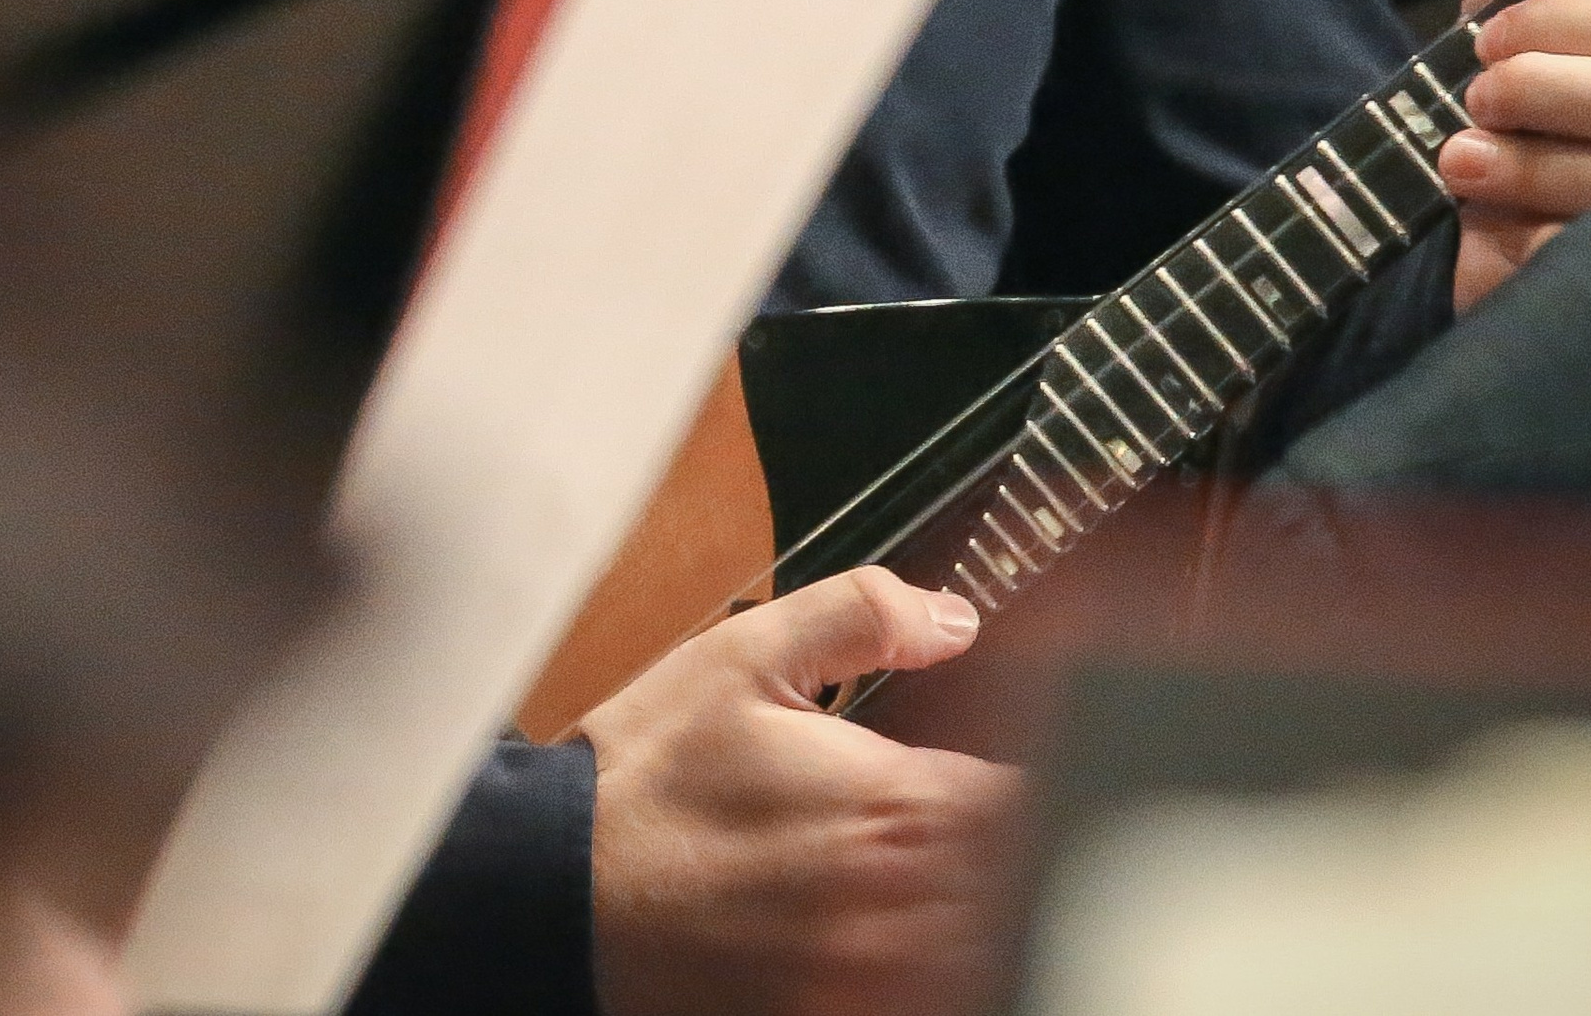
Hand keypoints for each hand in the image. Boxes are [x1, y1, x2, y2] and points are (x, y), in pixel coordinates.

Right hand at [582, 567, 1021, 1015]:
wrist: (555, 889)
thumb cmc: (644, 778)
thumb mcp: (744, 655)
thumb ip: (862, 615)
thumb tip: (952, 618)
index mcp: (889, 803)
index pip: (1024, 803)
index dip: (1035, 782)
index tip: (1014, 768)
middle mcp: (890, 902)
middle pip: (1017, 889)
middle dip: (1015, 853)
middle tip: (989, 824)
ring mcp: (860, 979)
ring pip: (977, 957)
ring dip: (980, 919)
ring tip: (954, 885)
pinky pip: (914, 1003)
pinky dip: (930, 972)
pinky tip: (906, 938)